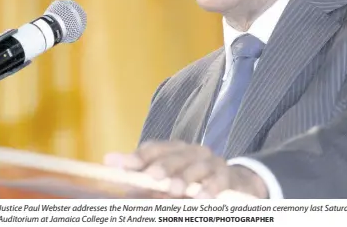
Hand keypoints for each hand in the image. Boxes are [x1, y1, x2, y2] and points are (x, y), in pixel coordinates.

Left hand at [104, 140, 267, 198]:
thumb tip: (109, 162)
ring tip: (175, 189)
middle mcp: (193, 152)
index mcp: (176, 150)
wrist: (237, 182)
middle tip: (151, 177)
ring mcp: (211, 162)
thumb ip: (142, 171)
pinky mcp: (227, 176)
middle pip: (176, 156)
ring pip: (197, 167)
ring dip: (186, 178)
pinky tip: (203, 198)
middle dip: (163, 166)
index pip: (155, 148)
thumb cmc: (194, 180)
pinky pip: (219, 181)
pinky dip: (211, 189)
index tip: (121, 165)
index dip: (139, 156)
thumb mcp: (168, 176)